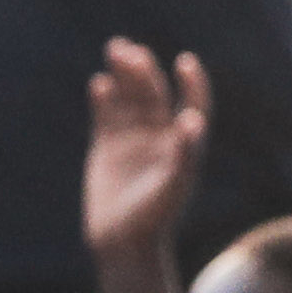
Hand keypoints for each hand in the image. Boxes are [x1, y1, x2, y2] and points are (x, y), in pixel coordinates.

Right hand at [79, 40, 210, 260]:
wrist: (121, 243)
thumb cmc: (154, 218)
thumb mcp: (173, 185)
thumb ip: (185, 153)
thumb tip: (192, 119)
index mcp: (181, 144)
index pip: (192, 104)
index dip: (192, 83)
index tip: (185, 62)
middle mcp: (158, 137)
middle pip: (153, 93)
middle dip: (143, 70)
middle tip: (129, 51)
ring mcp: (130, 141)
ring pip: (128, 98)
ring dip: (123, 75)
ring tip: (115, 49)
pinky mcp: (106, 148)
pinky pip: (105, 114)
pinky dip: (103, 97)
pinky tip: (99, 83)